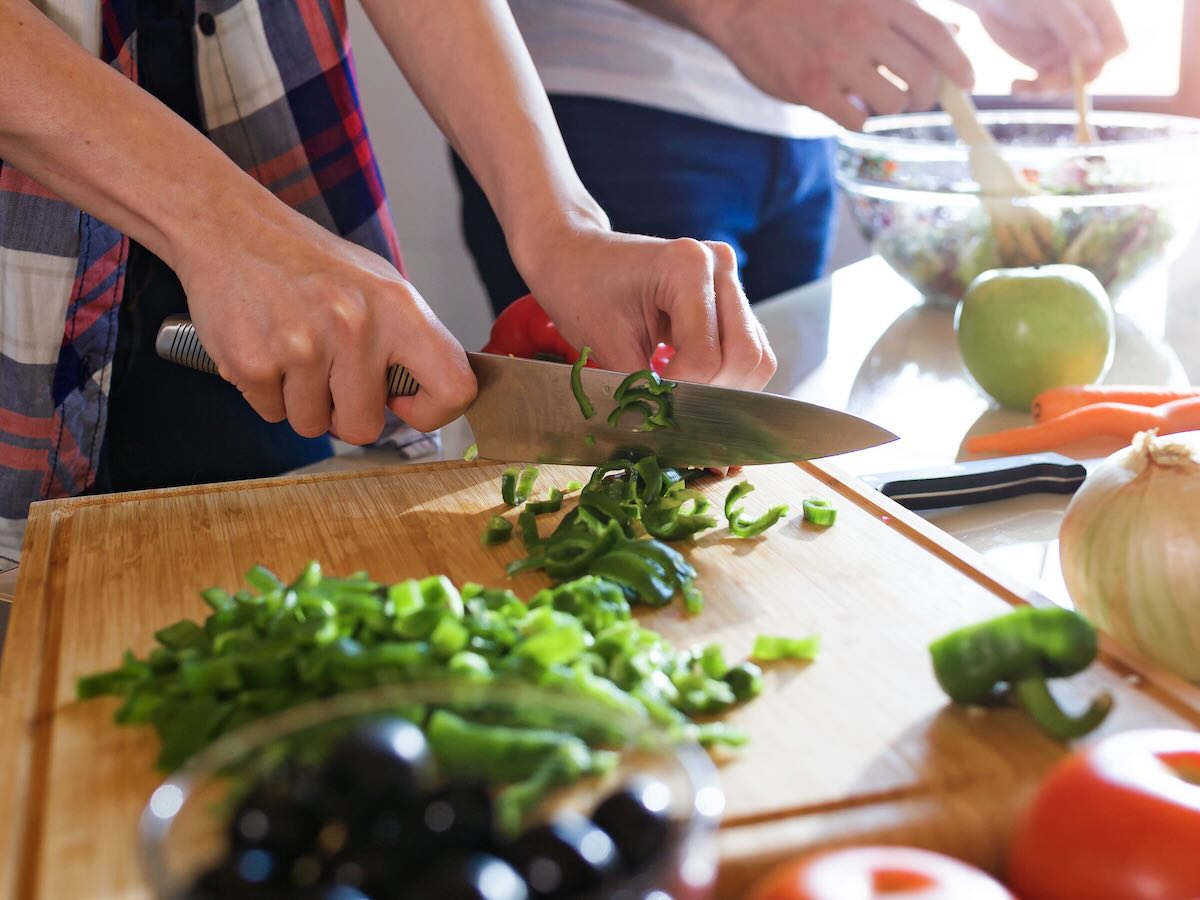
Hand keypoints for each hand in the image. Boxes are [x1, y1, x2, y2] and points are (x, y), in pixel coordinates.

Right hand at [175, 204, 475, 443]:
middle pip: (363, 428)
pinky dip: (268, 393)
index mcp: (398, 308)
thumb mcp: (380, 285)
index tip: (406, 404)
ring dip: (303, 402)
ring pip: (311, 426)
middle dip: (345, 414)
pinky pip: (271, 414)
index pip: (453, 387)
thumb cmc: (311, 264)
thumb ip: (410, 341)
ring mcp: (300, 347)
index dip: (432, 412)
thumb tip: (430, 397)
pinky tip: (268, 349)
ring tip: (295, 353)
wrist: (231, 230)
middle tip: (331, 376)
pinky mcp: (252, 364)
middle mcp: (354, 327)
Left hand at [512, 222, 776, 390]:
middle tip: (674, 408)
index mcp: (688, 265)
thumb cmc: (580, 290)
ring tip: (681, 396)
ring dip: (724, 389)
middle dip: (712, 395)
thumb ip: (642, 388)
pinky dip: (725, 377)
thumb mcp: (603, 344)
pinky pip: (747, 351)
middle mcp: (719, 266)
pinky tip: (690, 383)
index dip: (682, 392)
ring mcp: (730, 281)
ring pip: (756, 358)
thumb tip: (670, 434)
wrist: (576, 257)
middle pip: (746, 357)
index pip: (705, 356)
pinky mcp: (732, 300)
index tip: (652, 405)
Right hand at [696, 0, 973, 129]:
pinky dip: (858, 120)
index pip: (936, 37)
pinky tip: (847, 108)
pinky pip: (856, 120)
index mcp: (880, 0)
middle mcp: (864, 29)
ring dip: (890, 106)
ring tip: (874, 99)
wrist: (741, 4)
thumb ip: (899, 12)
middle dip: (926, 95)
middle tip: (916, 98)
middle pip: (922, 77)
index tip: (969, 83)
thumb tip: (951, 33)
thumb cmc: (803, 0)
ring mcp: (838, 61)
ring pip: (893, 103)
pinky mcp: (813, 89)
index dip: (959, 64)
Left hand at [963, 0, 1127, 88]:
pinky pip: (1043, 85)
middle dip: (1070, 81)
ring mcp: (1062, 52)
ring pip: (1066, 82)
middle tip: (1044, 82)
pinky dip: (1030, 91)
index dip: (1103, 60)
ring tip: (1023, 87)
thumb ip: (1074, 29)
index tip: (1080, 65)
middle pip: (1090, 70)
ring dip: (1047, 90)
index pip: (1115, 45)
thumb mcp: (1052, 6)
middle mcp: (1084, 37)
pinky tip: (1016, 86)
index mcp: (1097, 15)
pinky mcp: (1041, 63)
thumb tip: (1095, 57)